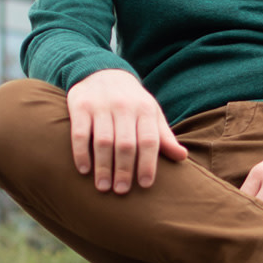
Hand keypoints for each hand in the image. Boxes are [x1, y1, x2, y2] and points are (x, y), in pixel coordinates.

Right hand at [66, 69, 187, 192]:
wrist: (102, 71)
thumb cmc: (132, 102)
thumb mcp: (151, 114)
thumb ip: (164, 136)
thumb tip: (182, 157)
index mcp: (145, 109)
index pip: (149, 140)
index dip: (148, 164)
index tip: (145, 185)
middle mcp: (124, 106)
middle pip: (126, 144)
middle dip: (124, 170)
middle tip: (121, 191)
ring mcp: (101, 105)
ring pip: (103, 141)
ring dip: (104, 167)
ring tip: (103, 187)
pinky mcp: (80, 105)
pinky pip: (80, 133)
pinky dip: (81, 153)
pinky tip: (84, 170)